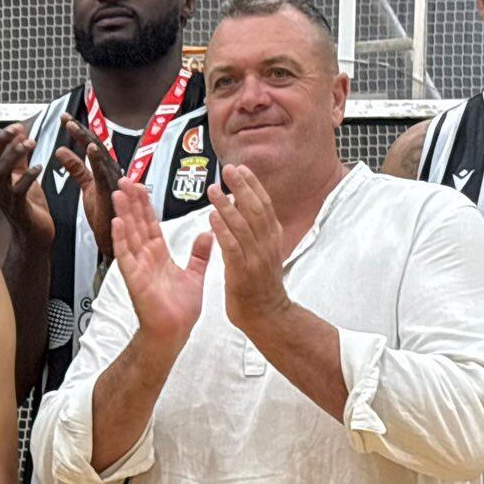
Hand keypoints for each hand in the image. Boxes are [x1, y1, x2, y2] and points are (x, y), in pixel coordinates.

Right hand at [0, 123, 51, 247]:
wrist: (34, 234)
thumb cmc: (28, 205)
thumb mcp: (21, 175)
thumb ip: (19, 156)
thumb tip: (20, 132)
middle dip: (0, 142)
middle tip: (15, 129)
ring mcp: (5, 199)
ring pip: (1, 173)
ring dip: (13, 155)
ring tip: (30, 143)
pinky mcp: (18, 208)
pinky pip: (18, 191)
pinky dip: (27, 177)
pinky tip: (38, 167)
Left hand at [55, 113, 122, 258]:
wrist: (113, 237)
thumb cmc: (104, 213)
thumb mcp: (86, 186)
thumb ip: (76, 168)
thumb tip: (61, 151)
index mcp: (105, 168)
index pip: (91, 144)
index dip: (78, 130)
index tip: (64, 119)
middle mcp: (111, 170)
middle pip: (95, 144)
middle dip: (80, 129)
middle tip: (64, 118)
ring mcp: (114, 179)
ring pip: (100, 154)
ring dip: (86, 139)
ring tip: (72, 126)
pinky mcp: (113, 191)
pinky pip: (106, 173)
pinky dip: (99, 159)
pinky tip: (90, 148)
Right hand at [112, 177, 207, 355]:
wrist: (174, 333)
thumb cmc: (179, 311)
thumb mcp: (195, 276)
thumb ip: (200, 254)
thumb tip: (208, 234)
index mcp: (159, 256)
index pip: (151, 224)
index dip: (145, 205)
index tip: (141, 186)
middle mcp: (145, 258)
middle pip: (137, 224)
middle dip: (132, 202)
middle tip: (126, 180)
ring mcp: (138, 267)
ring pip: (129, 234)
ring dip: (123, 213)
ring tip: (119, 193)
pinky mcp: (134, 278)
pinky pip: (126, 255)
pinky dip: (121, 238)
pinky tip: (117, 221)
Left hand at [207, 164, 292, 335]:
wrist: (267, 315)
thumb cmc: (260, 284)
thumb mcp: (263, 252)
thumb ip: (255, 230)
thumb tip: (242, 206)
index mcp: (272, 238)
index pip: (264, 204)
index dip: (253, 185)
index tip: (241, 168)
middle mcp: (267, 244)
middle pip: (255, 209)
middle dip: (242, 186)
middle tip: (228, 169)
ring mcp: (256, 258)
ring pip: (243, 225)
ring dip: (227, 205)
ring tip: (214, 189)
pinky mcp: (242, 272)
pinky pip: (232, 247)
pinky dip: (223, 230)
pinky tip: (212, 217)